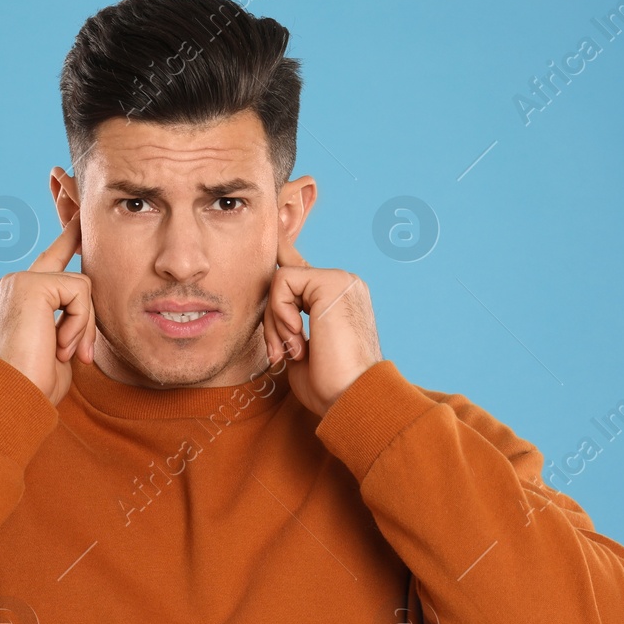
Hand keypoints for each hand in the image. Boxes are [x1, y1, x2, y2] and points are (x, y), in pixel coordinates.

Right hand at [0, 214, 94, 404]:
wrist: (12, 398)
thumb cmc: (34, 384)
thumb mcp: (58, 348)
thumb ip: (70, 321)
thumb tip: (90, 309)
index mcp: (18, 296)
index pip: (50, 259)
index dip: (68, 236)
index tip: (80, 217)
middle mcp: (14, 282)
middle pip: (72, 271)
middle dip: (85, 315)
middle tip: (74, 352)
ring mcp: (20, 280)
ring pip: (81, 286)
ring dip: (82, 326)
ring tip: (62, 354)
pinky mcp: (31, 284)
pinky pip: (79, 292)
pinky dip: (79, 323)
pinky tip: (59, 347)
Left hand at [262, 236, 382, 417]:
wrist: (353, 399)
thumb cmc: (330, 387)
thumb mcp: (301, 351)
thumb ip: (289, 324)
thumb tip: (270, 305)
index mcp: (338, 300)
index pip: (302, 269)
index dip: (283, 247)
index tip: (273, 223)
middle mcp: (343, 284)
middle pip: (283, 280)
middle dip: (272, 320)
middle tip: (281, 354)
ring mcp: (340, 280)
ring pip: (281, 279)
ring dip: (275, 322)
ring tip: (293, 350)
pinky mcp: (332, 281)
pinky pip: (283, 281)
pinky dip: (280, 313)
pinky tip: (299, 338)